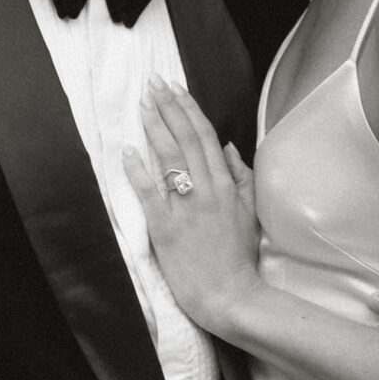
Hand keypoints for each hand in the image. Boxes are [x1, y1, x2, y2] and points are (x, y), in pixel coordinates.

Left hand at [123, 76, 260, 334]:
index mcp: (226, 183)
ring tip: (142, 104)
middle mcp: (207, 189)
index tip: (174, 86)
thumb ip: (241, 176)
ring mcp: (187, 208)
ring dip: (154, 127)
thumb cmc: (239, 256)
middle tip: (153, 82)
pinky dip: (139, 171)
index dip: (188, 108)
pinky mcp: (167, 229)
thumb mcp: (250, 211)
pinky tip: (128, 151)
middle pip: (185, 138)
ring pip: (169, 158)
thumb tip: (229, 146)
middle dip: (168, 107)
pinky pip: (151, 194)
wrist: (232, 297)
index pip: (205, 136)